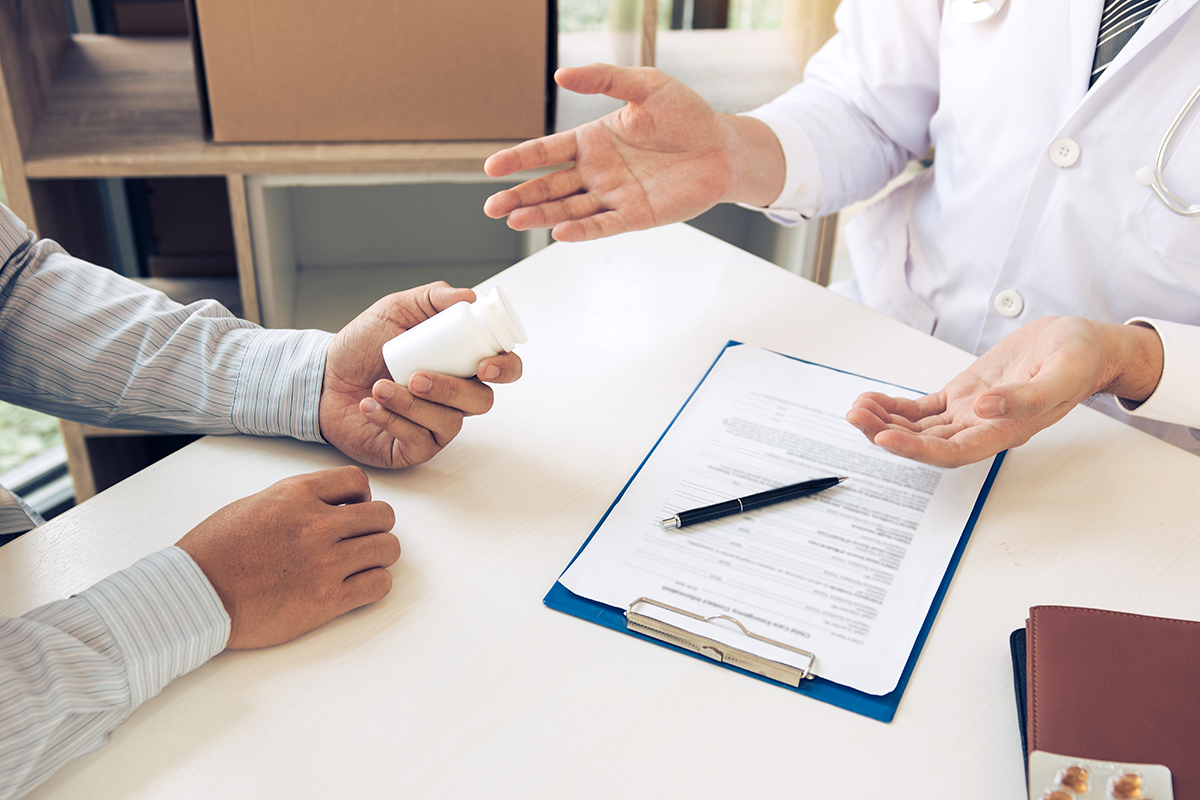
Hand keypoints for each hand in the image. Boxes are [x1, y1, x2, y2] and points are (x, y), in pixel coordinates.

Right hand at [176, 466, 399, 649]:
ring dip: (377, 555)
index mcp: (297, 494)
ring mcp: (325, 563)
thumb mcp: (256, 504)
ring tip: (359, 564)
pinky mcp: (327, 600)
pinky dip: (374, 584)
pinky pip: (379, 585)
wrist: (193, 596)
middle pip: (383, 516)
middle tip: (359, 539)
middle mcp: (316, 524)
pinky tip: (356, 586)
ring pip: (388, 549)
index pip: (357, 480)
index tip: (352, 509)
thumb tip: (332, 505)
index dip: (360, 496)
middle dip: (375, 526)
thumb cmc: (215, 552)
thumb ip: (299, 501)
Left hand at [319, 282, 522, 468]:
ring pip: (448, 423)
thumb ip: (433, 298)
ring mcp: (436, 425)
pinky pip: (418, 442)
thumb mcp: (396, 309)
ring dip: (411, 405)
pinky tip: (370, 406)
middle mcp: (456, 398)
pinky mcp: (413, 449)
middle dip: (450, 390)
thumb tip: (469, 297)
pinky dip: (392, 421)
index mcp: (461, 364)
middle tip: (416, 377)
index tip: (483, 366)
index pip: (504, 369)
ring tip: (378, 387)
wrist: (323, 377)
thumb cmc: (362, 346)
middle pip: (481, 402)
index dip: (505, 369)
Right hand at [482, 63, 785, 241]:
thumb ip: (604, 78)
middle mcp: (598, 171)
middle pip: (550, 186)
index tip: (492, 167)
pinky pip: (603, 224)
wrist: (724, 146)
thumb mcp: (645, 85)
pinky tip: (559, 231)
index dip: (520, 159)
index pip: (547, 152)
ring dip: (541, 215)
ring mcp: (614, 195)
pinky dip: (581, 229)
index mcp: (593, 140)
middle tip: (492, 206)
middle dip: (520, 196)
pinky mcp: (635, 215)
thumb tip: (561, 74)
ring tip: (514, 221)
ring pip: (569, 208)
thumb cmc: (687, 115)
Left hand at [845, 317, 1163, 467]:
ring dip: (885, 421)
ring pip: (918, 427)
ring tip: (856, 408)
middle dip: (887, 433)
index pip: (953, 452)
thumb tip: (985, 408)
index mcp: (1007, 431)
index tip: (884, 438)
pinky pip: (922, 408)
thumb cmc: (1079, 358)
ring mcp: (970, 413)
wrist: (1084, 344)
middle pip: (926, 443)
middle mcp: (983, 428)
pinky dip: (895, 406)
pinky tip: (873, 400)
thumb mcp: (1062, 371)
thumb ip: (1026, 396)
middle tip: (856, 417)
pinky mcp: (963, 395)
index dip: (917, 450)